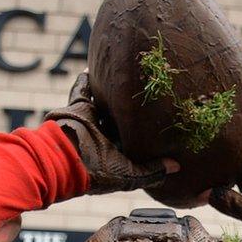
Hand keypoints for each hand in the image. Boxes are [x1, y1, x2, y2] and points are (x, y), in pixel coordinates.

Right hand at [45, 72, 178, 194]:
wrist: (64, 161)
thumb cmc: (97, 172)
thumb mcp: (130, 175)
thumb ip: (153, 170)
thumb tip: (178, 167)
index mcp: (115, 153)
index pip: (135, 140)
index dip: (147, 133)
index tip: (161, 121)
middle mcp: (104, 136)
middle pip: (122, 118)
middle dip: (133, 109)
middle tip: (150, 94)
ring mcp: (91, 121)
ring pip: (106, 102)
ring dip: (114, 91)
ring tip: (128, 75)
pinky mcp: (79, 108)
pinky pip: (83, 89)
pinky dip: (87, 78)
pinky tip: (96, 66)